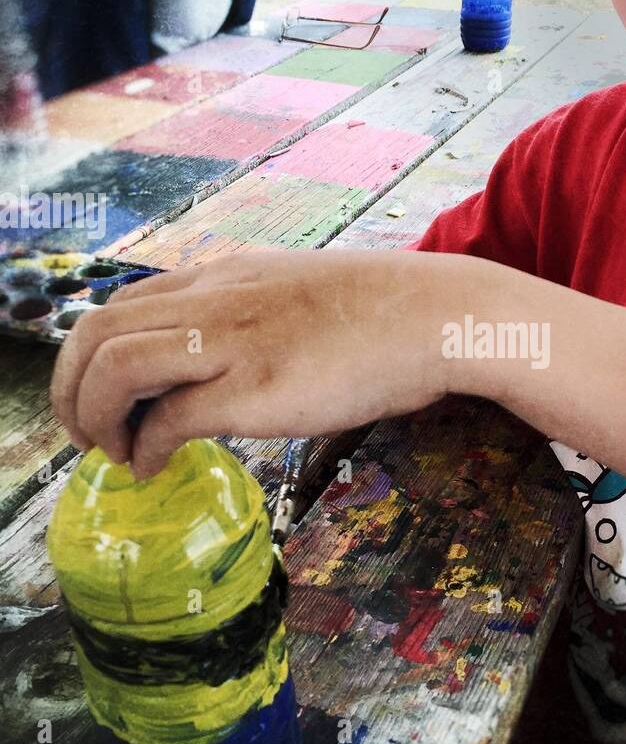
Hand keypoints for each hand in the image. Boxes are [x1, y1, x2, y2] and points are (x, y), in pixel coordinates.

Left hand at [49, 247, 463, 479]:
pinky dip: (147, 449)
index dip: (92, 355)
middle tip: (87, 433)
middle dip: (72, 389)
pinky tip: (157, 467)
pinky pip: (168, 420)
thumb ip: (251, 315)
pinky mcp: (254, 389)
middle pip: (97, 332)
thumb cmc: (381, 313)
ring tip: (114, 453)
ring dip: (95, 418)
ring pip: (115, 367)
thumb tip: (226, 359)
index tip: (104, 397)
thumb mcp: (296, 292)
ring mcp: (232, 342)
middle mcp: (213, 300)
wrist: (435, 316)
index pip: (121, 303)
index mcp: (222, 277)